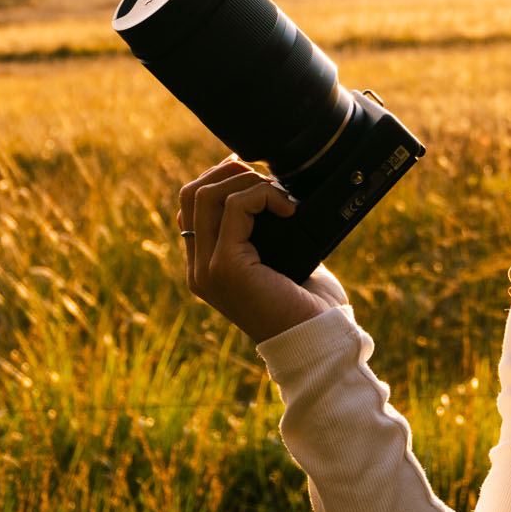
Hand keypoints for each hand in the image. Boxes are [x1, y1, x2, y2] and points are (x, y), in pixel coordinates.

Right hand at [176, 158, 344, 343]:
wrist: (319, 339)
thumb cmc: (308, 302)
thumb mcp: (281, 258)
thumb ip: (263, 231)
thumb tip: (267, 187)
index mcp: (206, 267)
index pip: (191, 207)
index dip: (219, 179)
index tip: (253, 173)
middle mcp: (198, 270)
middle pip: (191, 194)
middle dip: (228, 172)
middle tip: (266, 178)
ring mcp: (206, 269)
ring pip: (206, 195)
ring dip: (248, 181)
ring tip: (281, 195)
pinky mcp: (225, 266)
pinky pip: (234, 207)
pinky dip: (263, 195)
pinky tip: (289, 209)